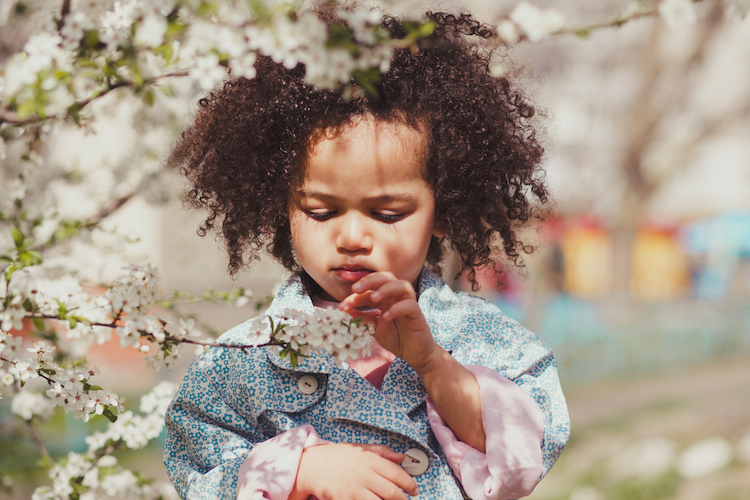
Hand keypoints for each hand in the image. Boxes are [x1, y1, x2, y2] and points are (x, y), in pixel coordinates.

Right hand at [290, 443, 418, 499]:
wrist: (311, 466)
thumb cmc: (337, 456)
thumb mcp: (360, 448)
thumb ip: (382, 452)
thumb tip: (401, 456)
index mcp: (369, 460)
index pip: (396, 473)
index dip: (409, 484)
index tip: (414, 490)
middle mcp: (364, 474)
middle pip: (391, 492)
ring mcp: (354, 489)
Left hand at [339, 272, 438, 371]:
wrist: (414, 353)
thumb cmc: (396, 338)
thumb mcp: (375, 329)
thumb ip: (364, 319)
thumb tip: (346, 314)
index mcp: (386, 299)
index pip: (369, 290)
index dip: (354, 296)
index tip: (342, 307)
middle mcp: (397, 297)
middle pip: (386, 277)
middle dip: (370, 280)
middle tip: (355, 289)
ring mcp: (408, 304)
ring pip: (402, 285)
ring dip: (386, 289)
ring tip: (374, 298)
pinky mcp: (418, 314)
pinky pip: (409, 305)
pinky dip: (397, 308)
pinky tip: (386, 317)